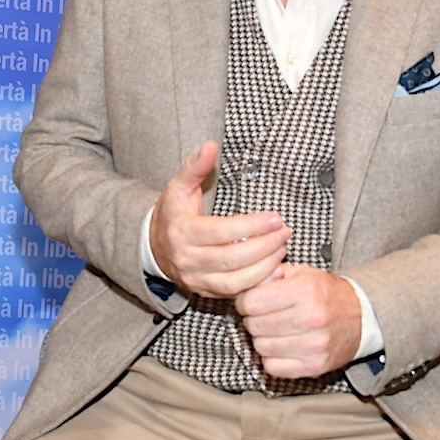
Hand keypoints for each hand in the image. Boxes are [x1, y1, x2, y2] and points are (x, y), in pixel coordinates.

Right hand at [148, 142, 290, 298]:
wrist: (154, 245)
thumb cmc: (172, 213)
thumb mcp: (178, 186)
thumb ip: (195, 166)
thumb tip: (210, 146)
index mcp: (181, 232)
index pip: (220, 232)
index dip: (251, 227)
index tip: (275, 218)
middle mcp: (186, 259)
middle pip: (231, 258)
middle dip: (263, 246)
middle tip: (285, 232)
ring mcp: (195, 278)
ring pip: (234, 281)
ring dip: (264, 267)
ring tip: (282, 250)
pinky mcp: (205, 291)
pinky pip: (234, 293)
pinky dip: (257, 284)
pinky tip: (275, 270)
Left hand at [236, 264, 361, 377]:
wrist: (361, 316)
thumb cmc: (326, 293)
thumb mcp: (302, 273)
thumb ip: (271, 274)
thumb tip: (246, 281)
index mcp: (305, 291)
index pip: (251, 302)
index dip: (244, 301)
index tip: (250, 301)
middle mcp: (310, 318)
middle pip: (254, 325)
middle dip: (252, 319)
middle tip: (263, 315)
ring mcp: (313, 345)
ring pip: (261, 347)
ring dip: (262, 338)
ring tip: (274, 329)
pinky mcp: (314, 366)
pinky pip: (273, 367)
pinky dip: (272, 358)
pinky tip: (281, 346)